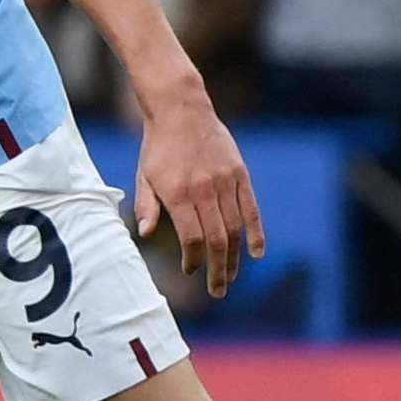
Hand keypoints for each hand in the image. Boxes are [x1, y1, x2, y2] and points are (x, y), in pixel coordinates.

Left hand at [135, 80, 263, 296]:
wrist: (181, 109)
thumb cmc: (158, 146)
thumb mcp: (144, 176)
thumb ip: (146, 206)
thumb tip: (143, 235)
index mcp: (178, 193)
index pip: (192, 238)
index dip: (193, 260)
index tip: (190, 271)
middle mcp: (204, 190)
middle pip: (216, 239)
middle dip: (217, 270)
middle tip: (218, 291)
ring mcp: (225, 181)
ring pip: (235, 228)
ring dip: (234, 257)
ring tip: (231, 277)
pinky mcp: (240, 174)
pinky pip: (251, 208)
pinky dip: (256, 232)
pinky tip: (256, 252)